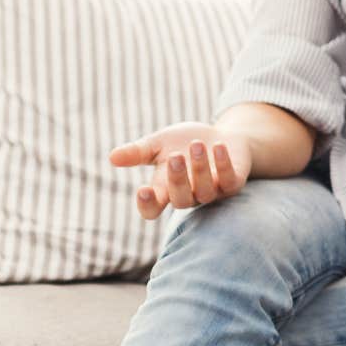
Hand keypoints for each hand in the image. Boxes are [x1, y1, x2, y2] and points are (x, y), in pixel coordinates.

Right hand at [109, 121, 252, 219]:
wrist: (221, 135)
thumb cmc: (185, 142)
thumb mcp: (159, 144)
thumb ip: (138, 152)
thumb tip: (112, 157)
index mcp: (165, 191)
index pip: (152, 210)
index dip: (147, 205)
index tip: (143, 190)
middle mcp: (189, 196)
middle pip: (180, 201)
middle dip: (177, 180)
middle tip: (176, 157)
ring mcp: (213, 192)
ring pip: (205, 191)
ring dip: (200, 169)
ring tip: (196, 145)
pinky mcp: (233, 184)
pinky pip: (229, 182)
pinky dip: (224, 165)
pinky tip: (219, 146)